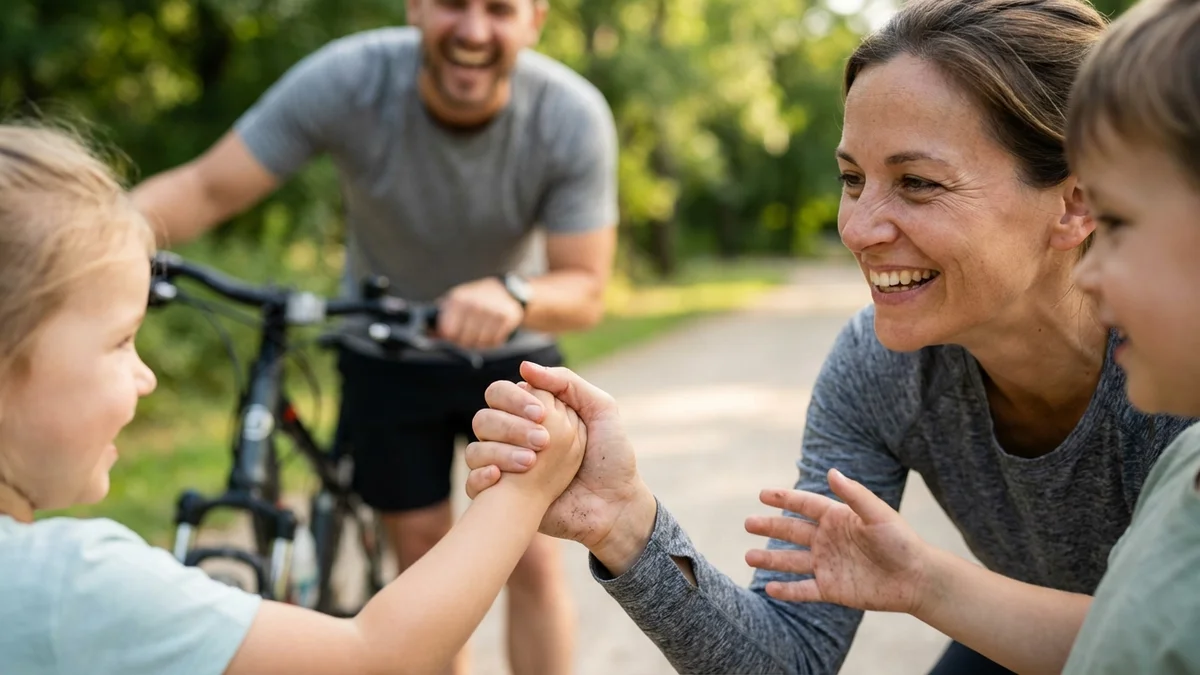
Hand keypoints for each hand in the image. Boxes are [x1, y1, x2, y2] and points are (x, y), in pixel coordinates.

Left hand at [437, 277, 522, 349]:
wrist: (505, 289)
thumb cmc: (473, 299)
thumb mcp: (455, 301)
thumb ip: (440, 318)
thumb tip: (428, 337)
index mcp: (458, 300)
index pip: (448, 332)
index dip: (449, 338)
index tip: (452, 336)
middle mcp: (475, 305)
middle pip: (464, 341)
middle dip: (464, 342)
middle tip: (467, 334)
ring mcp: (492, 311)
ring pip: (480, 344)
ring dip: (479, 343)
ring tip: (479, 331)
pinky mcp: (507, 317)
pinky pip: (495, 342)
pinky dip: (492, 341)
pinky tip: (491, 330)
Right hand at [465, 363, 654, 560]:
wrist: (615, 507)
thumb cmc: (611, 458)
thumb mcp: (601, 410)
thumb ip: (567, 382)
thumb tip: (523, 367)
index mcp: (533, 415)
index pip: (501, 393)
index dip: (514, 398)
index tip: (541, 413)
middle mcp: (514, 438)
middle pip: (484, 418)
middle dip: (509, 426)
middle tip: (542, 441)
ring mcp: (507, 467)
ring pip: (474, 449)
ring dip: (499, 451)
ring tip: (531, 464)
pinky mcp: (504, 497)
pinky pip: (473, 483)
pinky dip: (480, 478)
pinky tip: (500, 478)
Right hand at [743, 469, 933, 614]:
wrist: (917, 579)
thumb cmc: (901, 542)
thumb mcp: (878, 515)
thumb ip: (854, 495)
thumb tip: (831, 472)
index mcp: (837, 519)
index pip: (804, 505)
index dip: (783, 499)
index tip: (762, 494)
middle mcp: (828, 540)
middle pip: (792, 531)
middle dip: (769, 526)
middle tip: (747, 523)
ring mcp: (828, 565)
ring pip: (792, 561)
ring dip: (770, 559)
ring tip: (748, 556)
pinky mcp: (832, 589)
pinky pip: (803, 590)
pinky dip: (786, 590)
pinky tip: (768, 587)